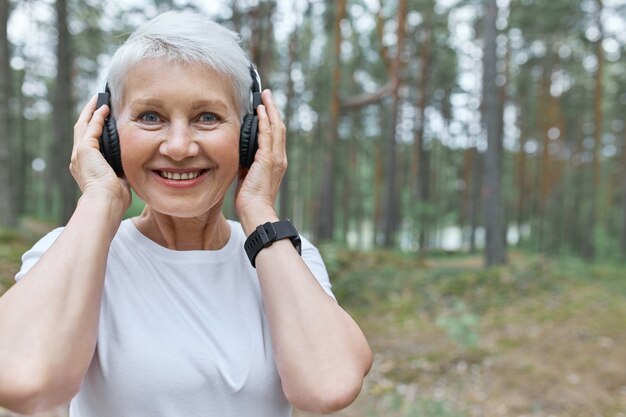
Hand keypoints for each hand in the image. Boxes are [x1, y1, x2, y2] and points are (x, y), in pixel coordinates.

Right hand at [70, 95, 130, 214]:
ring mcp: (80, 153)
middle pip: (81, 130)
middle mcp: (78, 159)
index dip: (93, 129)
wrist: (106, 202)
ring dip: (91, 111)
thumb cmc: (114, 199)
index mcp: (85, 167)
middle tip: (96, 102)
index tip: (100, 119)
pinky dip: (97, 117)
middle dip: (89, 115)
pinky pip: (91, 128)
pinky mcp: (85, 150)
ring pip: (84, 125)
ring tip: (98, 99)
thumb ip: (121, 171)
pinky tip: (104, 109)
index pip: (88, 142)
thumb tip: (130, 167)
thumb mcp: (118, 181)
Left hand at [235, 89, 285, 234]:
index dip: (271, 120)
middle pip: (279, 128)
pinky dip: (265, 120)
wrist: (256, 211)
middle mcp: (279, 158)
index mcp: (276, 163)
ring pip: (275, 127)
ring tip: (265, 97)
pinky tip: (260, 110)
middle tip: (267, 95)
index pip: (275, 136)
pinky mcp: (268, 159)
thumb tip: (240, 157)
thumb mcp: (248, 178)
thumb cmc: (251, 200)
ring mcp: (275, 158)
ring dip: (270, 110)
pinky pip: (267, 134)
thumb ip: (247, 165)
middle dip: (273, 110)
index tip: (265, 108)